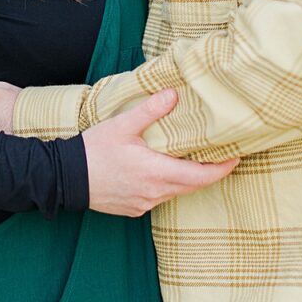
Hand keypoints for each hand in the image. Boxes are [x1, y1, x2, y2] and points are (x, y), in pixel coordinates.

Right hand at [81, 89, 239, 216]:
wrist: (64, 179)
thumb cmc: (93, 151)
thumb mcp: (122, 125)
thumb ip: (150, 110)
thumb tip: (174, 93)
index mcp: (156, 173)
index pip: (202, 176)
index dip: (223, 168)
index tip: (237, 156)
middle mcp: (154, 193)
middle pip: (194, 185)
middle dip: (211, 172)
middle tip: (224, 155)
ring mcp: (144, 203)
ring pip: (178, 192)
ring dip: (190, 178)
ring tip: (199, 159)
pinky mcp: (134, 208)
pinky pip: (161, 197)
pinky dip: (171, 185)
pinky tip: (168, 169)